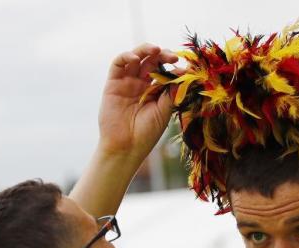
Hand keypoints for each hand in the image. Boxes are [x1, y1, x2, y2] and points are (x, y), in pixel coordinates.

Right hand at [96, 44, 178, 159]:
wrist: (126, 147)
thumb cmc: (147, 133)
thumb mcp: (164, 111)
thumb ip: (171, 93)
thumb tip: (185, 75)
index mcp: (156, 91)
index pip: (165, 72)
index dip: (174, 67)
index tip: (185, 68)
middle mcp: (142, 84)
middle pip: (152, 61)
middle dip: (162, 55)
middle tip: (172, 57)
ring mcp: (127, 82)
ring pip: (136, 58)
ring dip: (145, 50)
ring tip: (156, 49)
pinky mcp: (113, 83)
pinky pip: (118, 64)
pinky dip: (126, 56)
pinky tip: (135, 58)